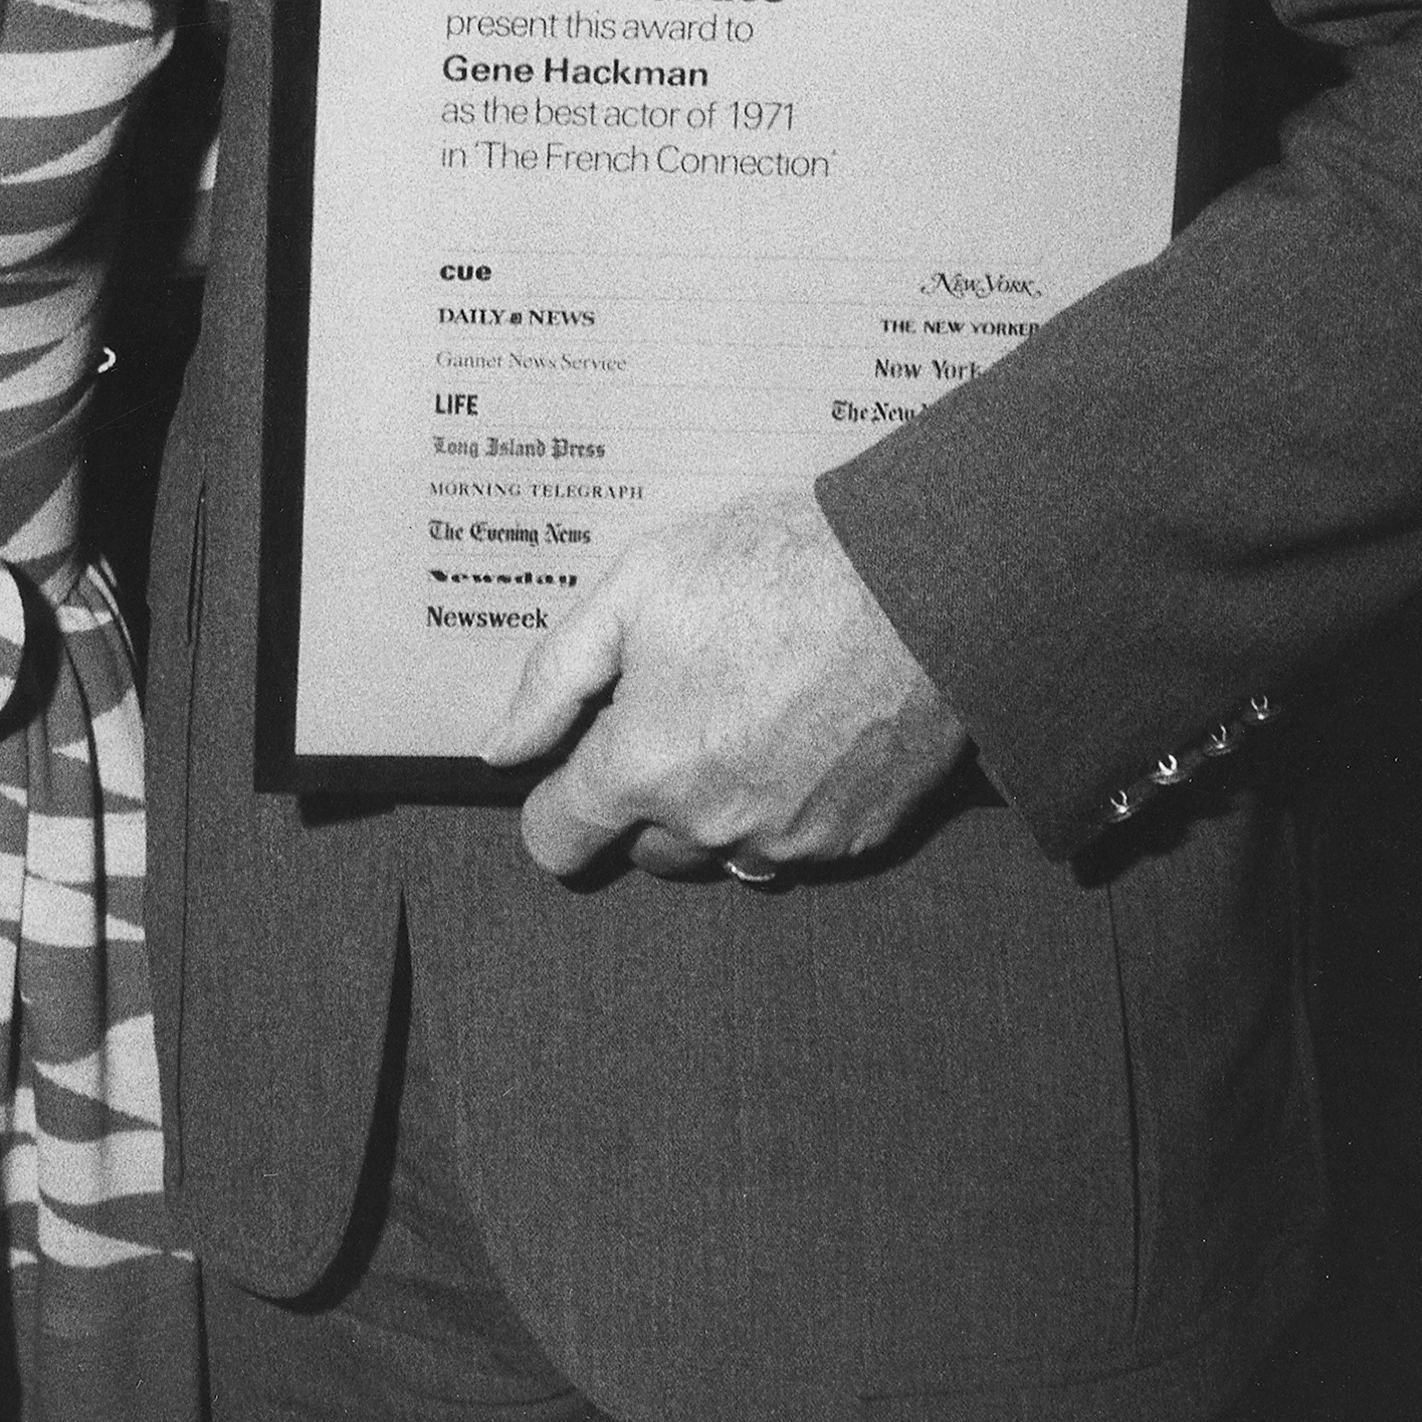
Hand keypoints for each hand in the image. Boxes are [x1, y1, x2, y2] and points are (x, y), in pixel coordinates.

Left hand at [481, 487, 967, 882]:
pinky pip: (793, 843)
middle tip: (677, 703)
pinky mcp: (855, 838)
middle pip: (642, 846)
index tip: (576, 759)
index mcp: (645, 769)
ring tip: (745, 709)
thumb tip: (502, 748)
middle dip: (643, 792)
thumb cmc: (772, 571)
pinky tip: (803, 727)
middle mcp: (712, 824)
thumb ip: (555, 678)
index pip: (557, 839)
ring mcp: (790, 841)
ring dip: (715, 804)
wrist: (919, 585)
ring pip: (720, 850)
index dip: (554, 799)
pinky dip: (786, 802)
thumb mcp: (636, 588)